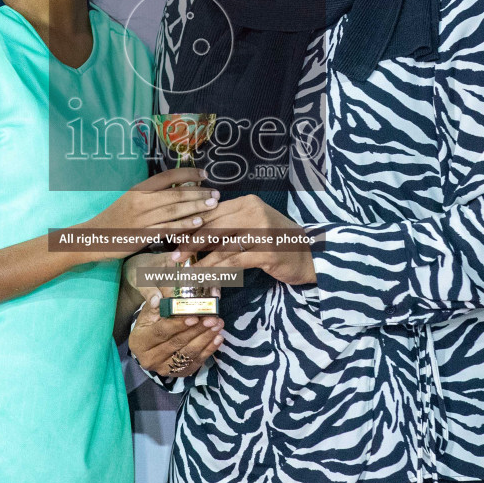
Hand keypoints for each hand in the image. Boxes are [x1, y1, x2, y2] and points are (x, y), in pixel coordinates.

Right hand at [77, 169, 219, 259]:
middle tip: (216, 193)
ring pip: (173, 209)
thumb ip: (151, 196)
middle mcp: (140, 200)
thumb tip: (178, 189)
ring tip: (212, 205)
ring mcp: (141, 218)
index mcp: (139, 189)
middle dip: (198, 192)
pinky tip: (198, 223)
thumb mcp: (131, 201)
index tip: (204, 175)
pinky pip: (167, 228)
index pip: (168, 176)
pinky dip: (184, 225)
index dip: (188, 174)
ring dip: (196, 206)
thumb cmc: (115, 220)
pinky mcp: (141, 235)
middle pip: (174, 193)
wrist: (93, 238)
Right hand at [128, 285, 224, 379]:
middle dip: (197, 330)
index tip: (195, 316)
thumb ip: (158, 305)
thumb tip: (159, 298)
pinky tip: (218, 338)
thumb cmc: (153, 320)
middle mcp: (149, 359)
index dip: (179, 324)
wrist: (152, 340)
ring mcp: (163, 368)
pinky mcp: (176, 374)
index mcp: (139, 341)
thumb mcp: (151, 310)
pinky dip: (209, 350)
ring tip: (218, 325)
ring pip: (188, 354)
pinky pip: (196, 362)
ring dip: (206, 339)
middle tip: (213, 318)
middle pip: (177, 343)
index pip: (161, 332)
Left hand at [178, 194, 316, 286]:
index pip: (211, 212)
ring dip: (201, 261)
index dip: (190, 226)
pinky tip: (207, 279)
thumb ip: (228, 226)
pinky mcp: (267, 252)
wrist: (310, 254)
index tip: (173, 238)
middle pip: (213, 227)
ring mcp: (262, 232)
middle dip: (190, 243)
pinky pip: (235, 262)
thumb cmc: (276, 240)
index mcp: (247, 202)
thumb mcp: (253, 225)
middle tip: (174, 257)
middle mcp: (254, 213)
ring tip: (186, 272)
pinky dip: (218, 271)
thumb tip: (194, 234)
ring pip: (222, 247)